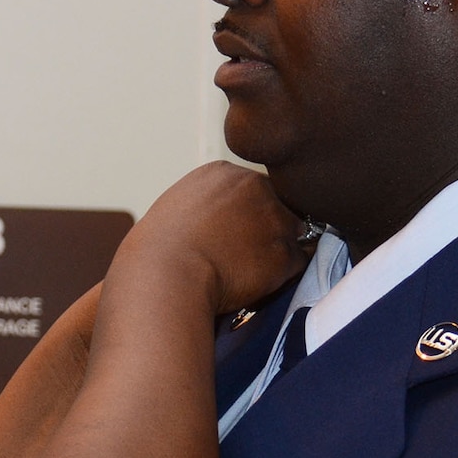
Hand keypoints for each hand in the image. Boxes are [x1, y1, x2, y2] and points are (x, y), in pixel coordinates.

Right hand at [123, 162, 308, 312]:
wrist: (166, 275)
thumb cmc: (158, 251)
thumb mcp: (177, 206)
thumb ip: (207, 203)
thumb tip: (220, 221)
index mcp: (225, 173)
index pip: (253, 188)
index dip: (247, 214)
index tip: (233, 234)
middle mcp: (255, 187)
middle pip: (279, 204)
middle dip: (268, 228)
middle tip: (244, 254)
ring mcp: (274, 219)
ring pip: (293, 232)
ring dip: (278, 251)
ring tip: (249, 270)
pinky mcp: (285, 253)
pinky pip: (298, 262)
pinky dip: (283, 275)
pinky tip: (256, 284)